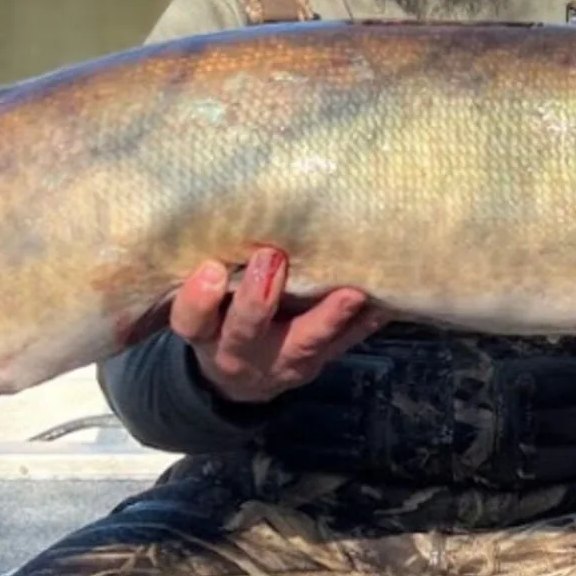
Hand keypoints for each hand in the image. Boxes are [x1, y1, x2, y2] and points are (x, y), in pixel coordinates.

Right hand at [172, 246, 381, 403]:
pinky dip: (363, 323)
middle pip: (244, 331)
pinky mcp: (317, 362)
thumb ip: (214, 263)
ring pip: (303, 344)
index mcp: (204, 332)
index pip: (191, 320)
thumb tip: (236, 200)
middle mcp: (238, 351)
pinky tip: (384, 303)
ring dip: (327, 318)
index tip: (211, 269)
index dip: (199, 299)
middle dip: (258, 299)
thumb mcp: (204, 299)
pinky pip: (343, 344)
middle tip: (272, 257)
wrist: (244, 376)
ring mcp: (281, 361)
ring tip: (350, 293)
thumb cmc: (221, 313)